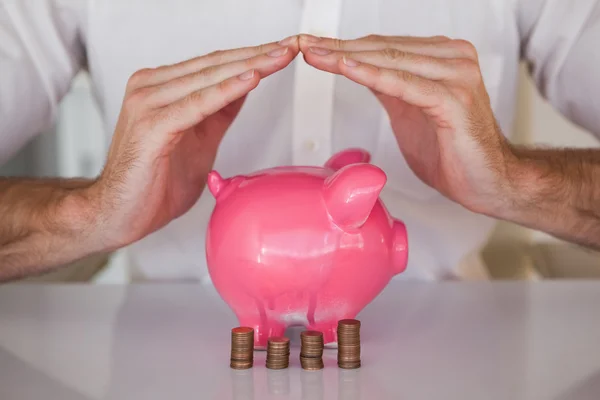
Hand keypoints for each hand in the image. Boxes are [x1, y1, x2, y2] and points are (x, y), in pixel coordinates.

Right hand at [90, 38, 299, 247]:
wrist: (119, 213)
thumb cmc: (154, 180)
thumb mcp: (200, 139)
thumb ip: (218, 111)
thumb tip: (245, 83)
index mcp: (161, 87)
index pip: (214, 64)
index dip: (252, 56)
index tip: (284, 50)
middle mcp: (151, 87)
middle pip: (215, 64)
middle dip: (258, 55)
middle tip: (291, 46)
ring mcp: (148, 103)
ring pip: (209, 78)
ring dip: (249, 66)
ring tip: (280, 57)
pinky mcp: (152, 125)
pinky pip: (197, 104)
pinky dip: (226, 91)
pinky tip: (251, 79)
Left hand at [299, 34, 516, 214]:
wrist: (488, 181)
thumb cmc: (453, 150)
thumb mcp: (410, 111)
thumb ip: (391, 87)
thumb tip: (361, 69)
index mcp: (442, 58)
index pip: (383, 46)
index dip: (344, 46)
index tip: (311, 46)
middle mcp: (453, 59)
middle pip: (383, 48)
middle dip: (338, 48)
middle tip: (304, 45)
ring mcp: (457, 75)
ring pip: (391, 60)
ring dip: (348, 58)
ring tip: (315, 55)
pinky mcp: (454, 99)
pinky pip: (405, 84)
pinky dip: (373, 76)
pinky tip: (347, 68)